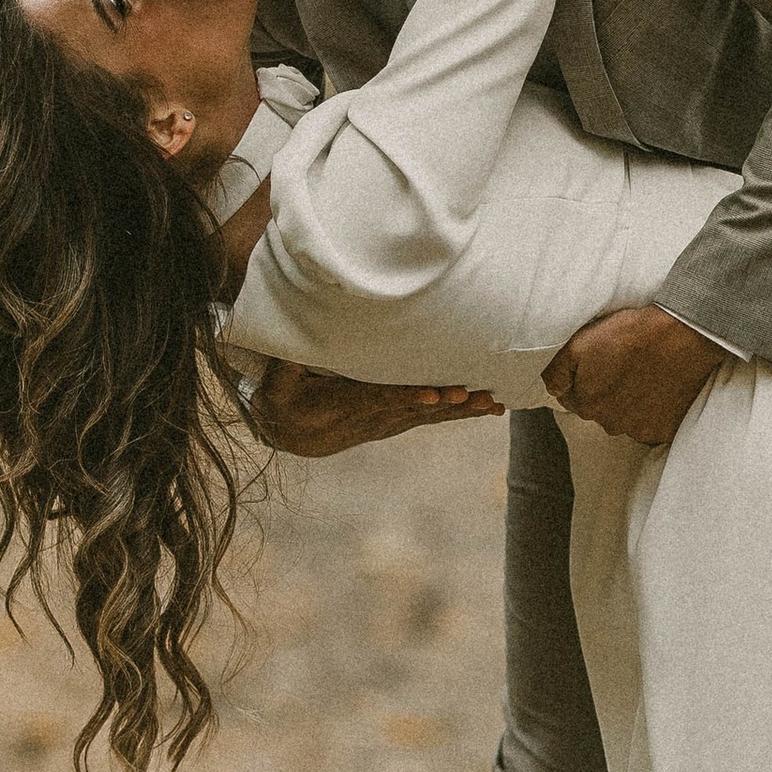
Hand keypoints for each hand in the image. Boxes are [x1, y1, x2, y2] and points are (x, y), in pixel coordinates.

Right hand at [236, 357, 503, 455]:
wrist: (289, 435)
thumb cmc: (282, 398)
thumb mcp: (277, 382)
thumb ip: (286, 362)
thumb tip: (291, 337)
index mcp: (344, 405)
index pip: (380, 399)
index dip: (407, 397)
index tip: (434, 395)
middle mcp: (372, 418)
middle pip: (414, 410)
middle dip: (448, 403)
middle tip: (478, 396)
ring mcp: (386, 422)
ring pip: (429, 417)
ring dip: (462, 411)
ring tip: (494, 404)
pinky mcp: (395, 423)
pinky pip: (431, 419)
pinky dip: (459, 413)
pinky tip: (486, 408)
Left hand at [543, 305, 728, 446]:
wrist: (681, 335)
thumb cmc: (630, 336)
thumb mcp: (579, 344)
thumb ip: (556, 371)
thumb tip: (552, 388)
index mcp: (587, 404)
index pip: (572, 398)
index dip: (582, 378)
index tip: (598, 363)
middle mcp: (611, 424)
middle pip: (600, 409)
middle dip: (606, 391)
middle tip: (622, 365)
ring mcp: (639, 430)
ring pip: (626, 418)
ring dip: (630, 402)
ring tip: (642, 374)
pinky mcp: (665, 429)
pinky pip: (652, 423)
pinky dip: (654, 409)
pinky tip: (659, 386)